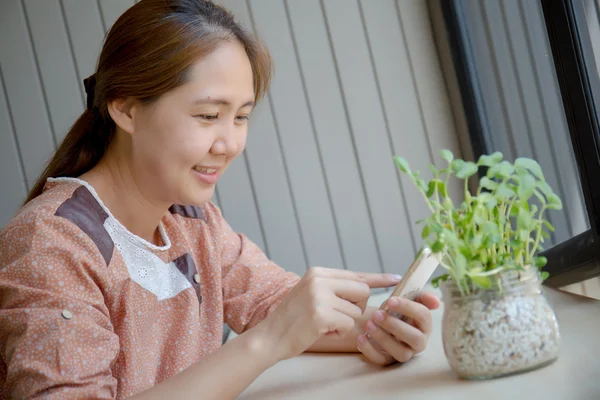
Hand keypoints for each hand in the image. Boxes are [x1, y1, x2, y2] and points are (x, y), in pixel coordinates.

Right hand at [259, 267, 400, 362]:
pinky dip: (338, 332)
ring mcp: (319, 295)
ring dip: (344, 322)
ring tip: (323, 323)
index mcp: (318, 272)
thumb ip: (335, 288)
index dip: (378, 278)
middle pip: (362, 291)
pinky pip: (348, 324)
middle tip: (336, 315)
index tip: (396, 278)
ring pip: (356, 311)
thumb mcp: (312, 294)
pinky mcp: (321, 313)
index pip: (356, 273)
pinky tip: (321, 330)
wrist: (270, 336)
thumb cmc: (294, 319)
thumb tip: (365, 288)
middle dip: (356, 307)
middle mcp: (319, 279)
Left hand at [357, 293, 439, 365]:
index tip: (391, 300)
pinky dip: (370, 350)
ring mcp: (404, 353)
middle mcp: (418, 342)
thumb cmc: (395, 310)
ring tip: (369, 324)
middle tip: (377, 314)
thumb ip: (420, 296)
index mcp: (424, 324)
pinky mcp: (388, 360)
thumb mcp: (406, 299)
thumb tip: (435, 301)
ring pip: (400, 353)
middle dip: (395, 326)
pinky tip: (361, 337)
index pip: (424, 316)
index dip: (408, 308)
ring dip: (383, 338)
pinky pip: (382, 360)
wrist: (378, 321)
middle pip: (414, 338)